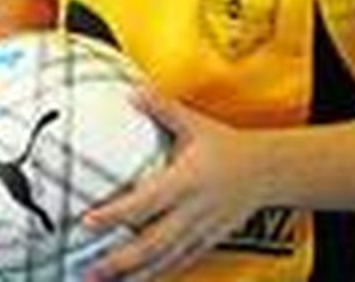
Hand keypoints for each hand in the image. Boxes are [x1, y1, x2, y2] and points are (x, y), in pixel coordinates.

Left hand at [80, 92, 271, 280]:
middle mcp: (192, 212)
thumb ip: (162, 108)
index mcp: (185, 182)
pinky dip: (158, 275)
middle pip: (152, 243)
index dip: (116, 214)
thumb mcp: (195, 123)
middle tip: (88, 270)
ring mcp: (201, 232)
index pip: (145, 203)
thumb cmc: (226, 145)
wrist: (268, 171)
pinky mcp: (207, 242)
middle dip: (119, 261)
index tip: (87, 221)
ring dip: (134, 275)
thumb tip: (132, 91)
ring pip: (164, 260)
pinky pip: (180, 264)